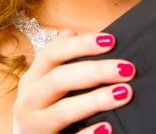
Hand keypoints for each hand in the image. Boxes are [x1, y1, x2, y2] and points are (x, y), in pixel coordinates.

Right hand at [13, 29, 133, 133]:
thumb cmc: (43, 111)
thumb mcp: (44, 84)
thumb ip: (59, 60)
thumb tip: (70, 30)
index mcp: (32, 79)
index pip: (53, 53)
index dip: (81, 44)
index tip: (111, 41)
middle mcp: (28, 101)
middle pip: (59, 79)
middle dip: (95, 71)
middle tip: (127, 69)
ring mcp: (34, 126)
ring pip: (63, 111)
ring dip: (96, 100)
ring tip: (124, 93)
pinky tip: (108, 127)